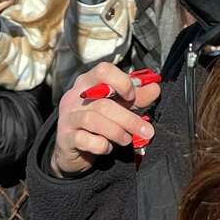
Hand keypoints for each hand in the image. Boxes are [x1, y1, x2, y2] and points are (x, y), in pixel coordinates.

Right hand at [51, 62, 159, 177]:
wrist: (72, 149)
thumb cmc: (97, 122)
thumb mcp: (117, 106)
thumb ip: (135, 98)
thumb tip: (155, 88)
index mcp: (88, 82)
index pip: (103, 70)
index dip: (122, 82)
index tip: (133, 96)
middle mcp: (75, 96)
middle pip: (103, 102)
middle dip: (129, 118)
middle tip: (146, 130)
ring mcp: (68, 117)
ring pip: (94, 120)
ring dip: (117, 131)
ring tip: (127, 139)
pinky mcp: (65, 138)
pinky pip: (84, 140)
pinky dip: (100, 145)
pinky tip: (107, 147)